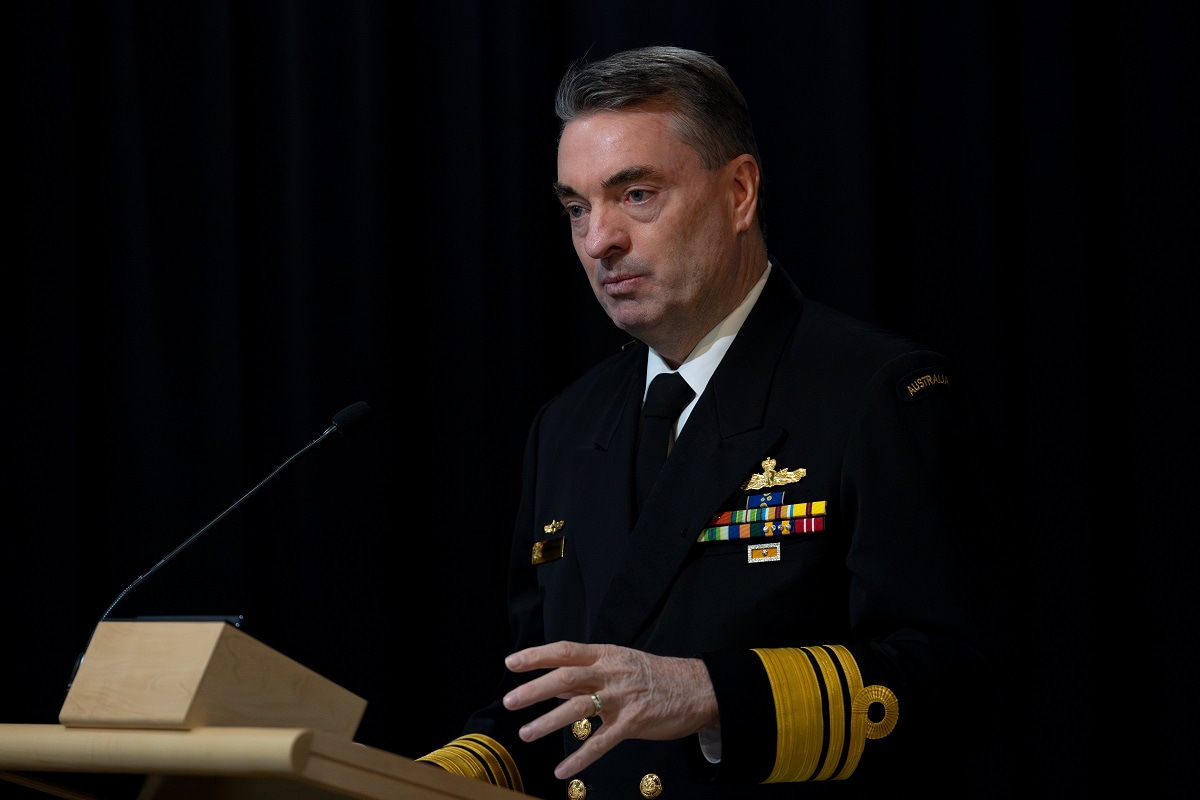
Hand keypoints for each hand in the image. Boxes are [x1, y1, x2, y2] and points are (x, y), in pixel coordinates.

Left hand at [502, 641, 718, 778]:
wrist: (699, 687)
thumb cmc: (657, 676)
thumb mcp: (622, 664)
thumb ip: (589, 675)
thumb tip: (554, 686)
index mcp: (606, 656)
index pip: (565, 651)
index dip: (536, 656)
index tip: (511, 663)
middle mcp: (611, 673)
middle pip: (565, 677)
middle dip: (534, 690)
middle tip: (509, 701)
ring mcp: (622, 698)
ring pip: (578, 708)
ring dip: (548, 722)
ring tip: (526, 733)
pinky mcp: (634, 722)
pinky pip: (601, 742)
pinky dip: (580, 758)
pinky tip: (563, 770)